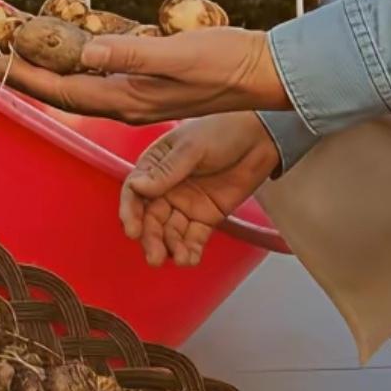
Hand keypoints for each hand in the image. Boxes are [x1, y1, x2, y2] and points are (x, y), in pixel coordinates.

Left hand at [0, 24, 288, 123]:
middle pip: (62, 93)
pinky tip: (72, 54)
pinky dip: (76, 67)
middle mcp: (129, 104)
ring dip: (47, 73)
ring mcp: (140, 98)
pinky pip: (100, 81)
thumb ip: (133, 55)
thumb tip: (88, 53)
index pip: (62, 90)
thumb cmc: (229, 63)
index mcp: (130, 99)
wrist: (267, 74)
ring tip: (22, 54)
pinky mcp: (152, 88)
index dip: (24, 75)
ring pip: (79, 88)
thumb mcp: (181, 55)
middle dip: (25, 76)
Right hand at [120, 113, 279, 267]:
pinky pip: (194, 237)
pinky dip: (191, 250)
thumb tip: (138, 188)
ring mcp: (185, 205)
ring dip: (171, 247)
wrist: (260, 137)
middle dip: (151, 238)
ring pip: (171, 232)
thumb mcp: (193, 147)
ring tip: (179, 259)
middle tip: (154, 255)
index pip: (134, 193)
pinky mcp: (206, 217)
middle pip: (151, 218)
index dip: (130, 213)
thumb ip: (168, 170)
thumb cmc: (223, 131)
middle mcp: (166, 189)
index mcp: (154, 167)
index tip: (132, 230)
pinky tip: (190, 260)